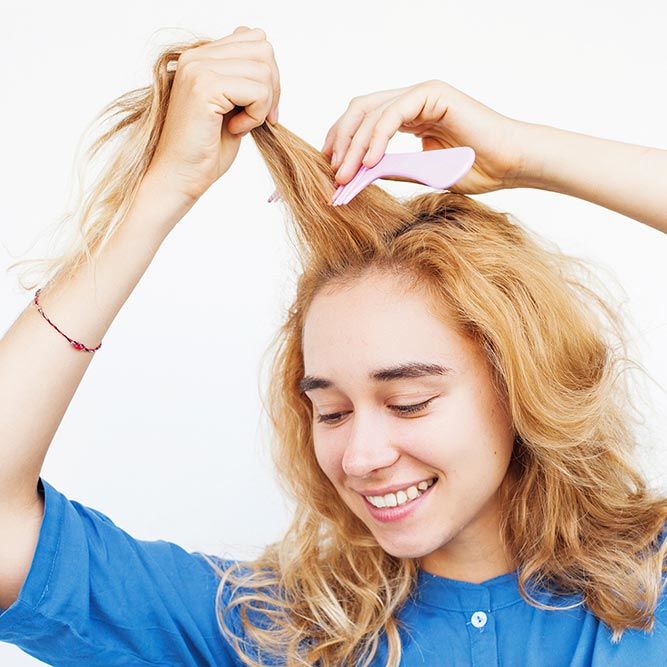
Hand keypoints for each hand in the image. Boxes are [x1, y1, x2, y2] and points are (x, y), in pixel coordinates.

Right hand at [145, 26, 280, 203]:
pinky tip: (237, 130)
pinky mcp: (204, 87)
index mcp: (201, 58)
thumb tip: (270, 67)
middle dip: (273, 87)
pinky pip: (257, 91)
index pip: (253, 39)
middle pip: (263, 48)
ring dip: (264, 104)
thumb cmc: (205, 151)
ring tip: (243, 125)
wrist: (179, 176)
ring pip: (263, 68)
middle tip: (262, 119)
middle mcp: (196, 57)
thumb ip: (245, 83)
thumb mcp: (232, 109)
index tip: (265, 110)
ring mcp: (198, 68)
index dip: (269, 75)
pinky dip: (256, 115)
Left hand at [321, 79, 528, 194]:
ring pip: (371, 111)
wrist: (510, 165)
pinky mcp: (432, 94)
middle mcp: (411, 101)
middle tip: (333, 173)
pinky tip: (371, 161)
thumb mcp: (420, 173)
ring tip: (345, 173)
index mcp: (408, 116)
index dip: (342, 143)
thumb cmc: (475, 170)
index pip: (363, 122)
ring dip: (354, 144)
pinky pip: (393, 113)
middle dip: (341, 142)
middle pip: (359, 111)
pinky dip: (377, 137)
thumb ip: (391, 169)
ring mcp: (421, 95)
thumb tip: (357, 175)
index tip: (331, 171)